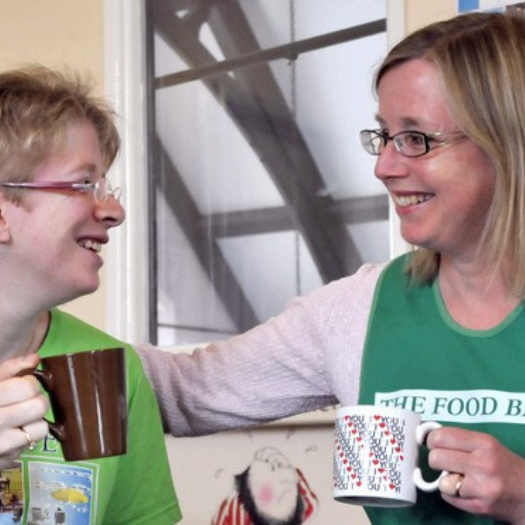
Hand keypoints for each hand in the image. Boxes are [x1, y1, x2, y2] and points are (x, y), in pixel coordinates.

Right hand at [0, 354, 48, 468]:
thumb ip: (9, 369)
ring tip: (19, 419)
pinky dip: (25, 438)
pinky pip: (29, 445)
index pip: (28, 388)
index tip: (22, 384)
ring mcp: (1, 446)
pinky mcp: (5, 462)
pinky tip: (10, 434)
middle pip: (40, 406)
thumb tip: (35, 358)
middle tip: (24, 401)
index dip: (30, 382)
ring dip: (35, 421)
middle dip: (37, 400)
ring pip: (41, 428)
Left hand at [427, 426, 524, 523]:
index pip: (441, 436)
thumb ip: (460, 439)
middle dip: (436, 460)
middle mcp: (483, 464)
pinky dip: (452, 495)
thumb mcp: (487, 444)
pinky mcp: (479, 506)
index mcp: (483, 443)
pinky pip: (448, 498)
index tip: (434, 444)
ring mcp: (481, 487)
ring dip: (446, 481)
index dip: (432, 440)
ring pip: (441, 482)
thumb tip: (427, 435)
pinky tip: (467, 491)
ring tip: (461, 479)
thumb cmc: (502, 465)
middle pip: (435, 458)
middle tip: (446, 462)